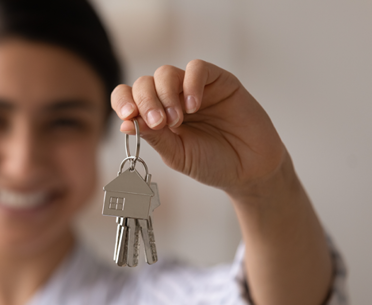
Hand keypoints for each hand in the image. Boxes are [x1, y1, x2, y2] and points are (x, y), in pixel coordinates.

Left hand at [111, 60, 286, 196]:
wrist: (249, 169)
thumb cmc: (211, 163)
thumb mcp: (176, 154)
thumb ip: (153, 137)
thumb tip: (124, 123)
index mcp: (155, 116)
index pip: (128, 97)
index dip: (122, 101)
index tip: (127, 116)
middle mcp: (171, 98)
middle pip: (144, 83)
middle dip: (145, 101)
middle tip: (159, 123)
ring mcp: (194, 88)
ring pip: (166, 73)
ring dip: (165, 94)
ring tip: (177, 120)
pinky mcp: (219, 81)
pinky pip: (197, 68)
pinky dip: (191, 84)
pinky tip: (194, 106)